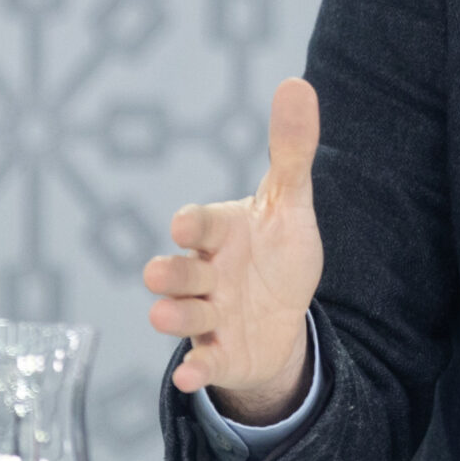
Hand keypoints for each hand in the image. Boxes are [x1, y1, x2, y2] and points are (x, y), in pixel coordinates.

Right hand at [144, 79, 325, 423]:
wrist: (282, 314)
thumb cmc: (276, 251)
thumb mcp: (289, 202)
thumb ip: (291, 149)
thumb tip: (297, 84)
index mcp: (219, 234)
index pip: (200, 224)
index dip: (193, 224)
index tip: (185, 222)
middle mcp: (205, 274)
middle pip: (178, 272)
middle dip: (169, 272)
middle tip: (162, 271)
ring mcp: (208, 315)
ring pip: (181, 316)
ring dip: (173, 317)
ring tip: (167, 316)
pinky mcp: (218, 352)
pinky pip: (202, 361)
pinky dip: (195, 369)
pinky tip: (191, 375)